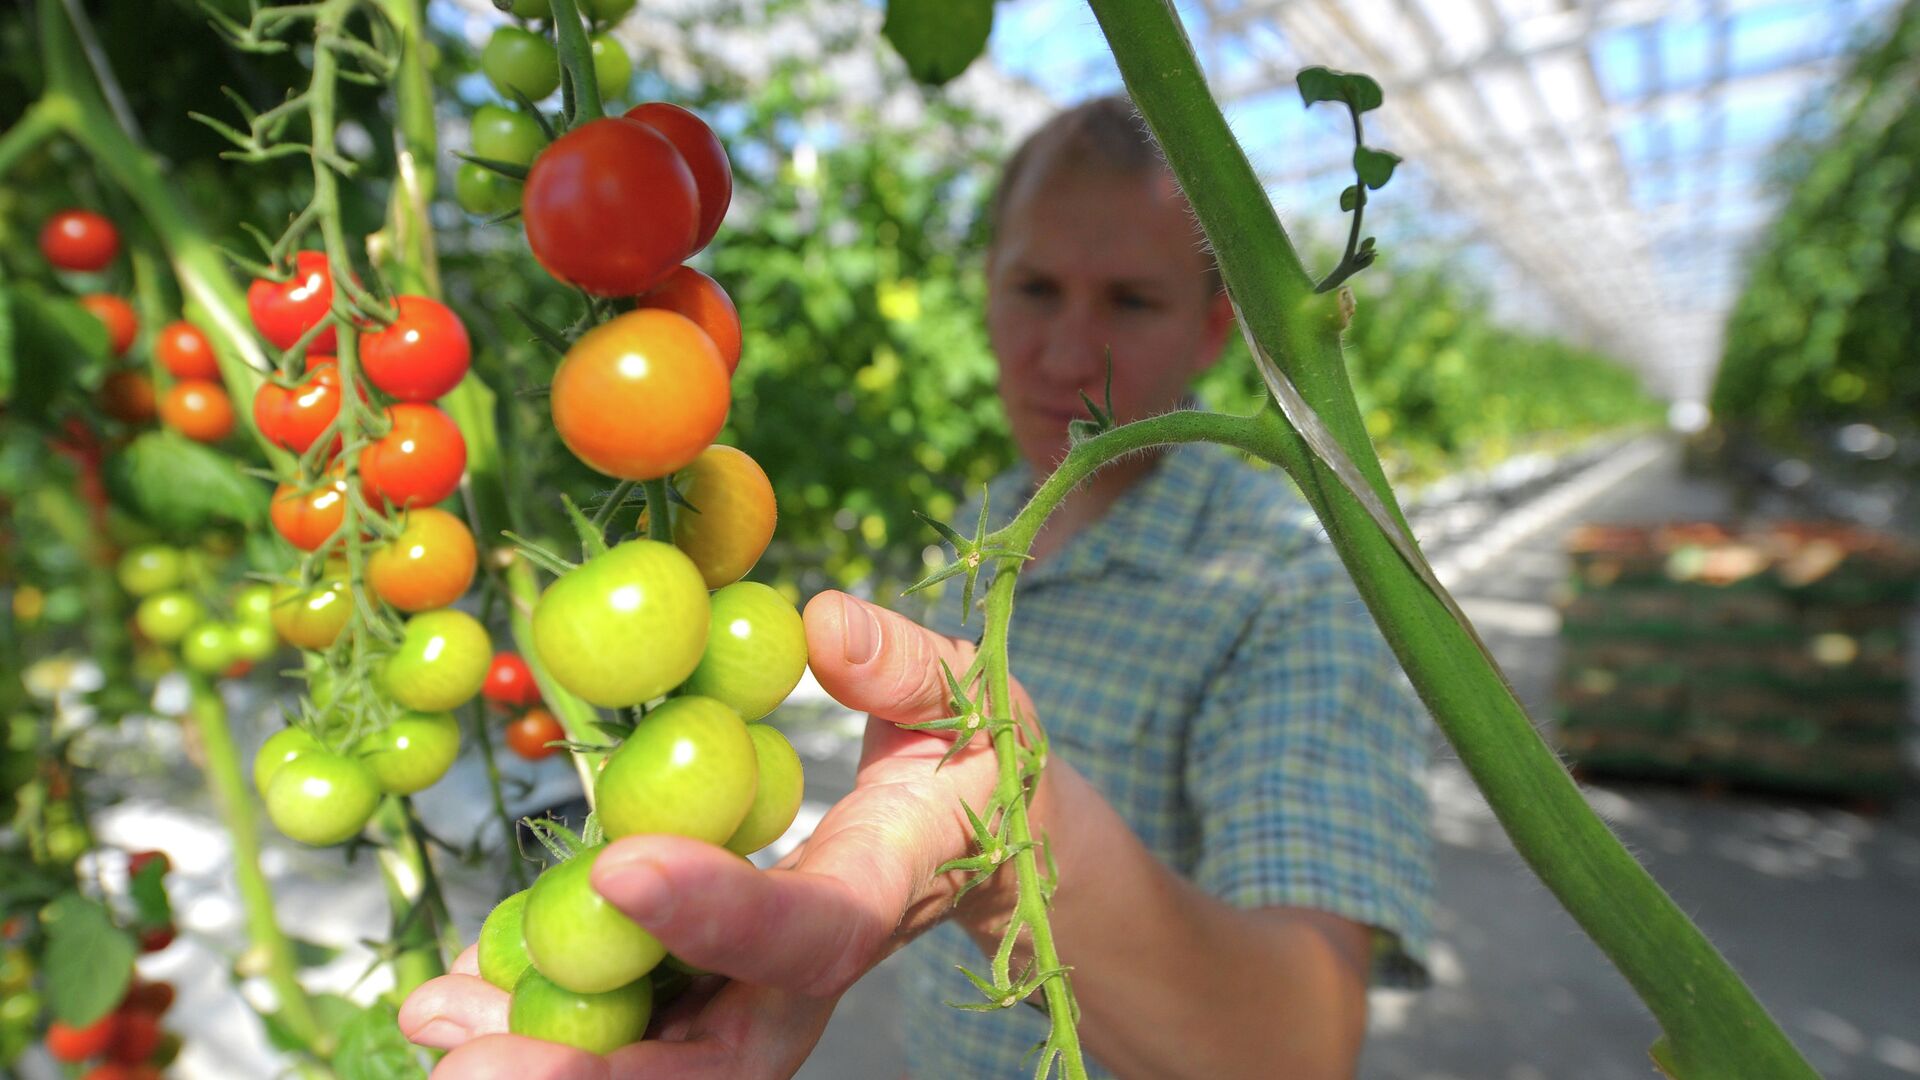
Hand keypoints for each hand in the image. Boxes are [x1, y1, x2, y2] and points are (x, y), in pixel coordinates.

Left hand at [400, 591, 1039, 1077]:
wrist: (974, 845)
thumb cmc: (969, 764)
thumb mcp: (969, 700)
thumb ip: (908, 667)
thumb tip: (823, 624)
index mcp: (875, 896)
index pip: (802, 932)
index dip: (717, 912)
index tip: (616, 864)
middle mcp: (801, 978)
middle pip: (709, 1063)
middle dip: (597, 1076)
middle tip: (471, 1055)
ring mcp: (747, 996)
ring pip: (652, 1065)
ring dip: (540, 1056)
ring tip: (432, 1018)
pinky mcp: (702, 990)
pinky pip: (623, 1027)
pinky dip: (534, 1017)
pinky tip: (450, 991)